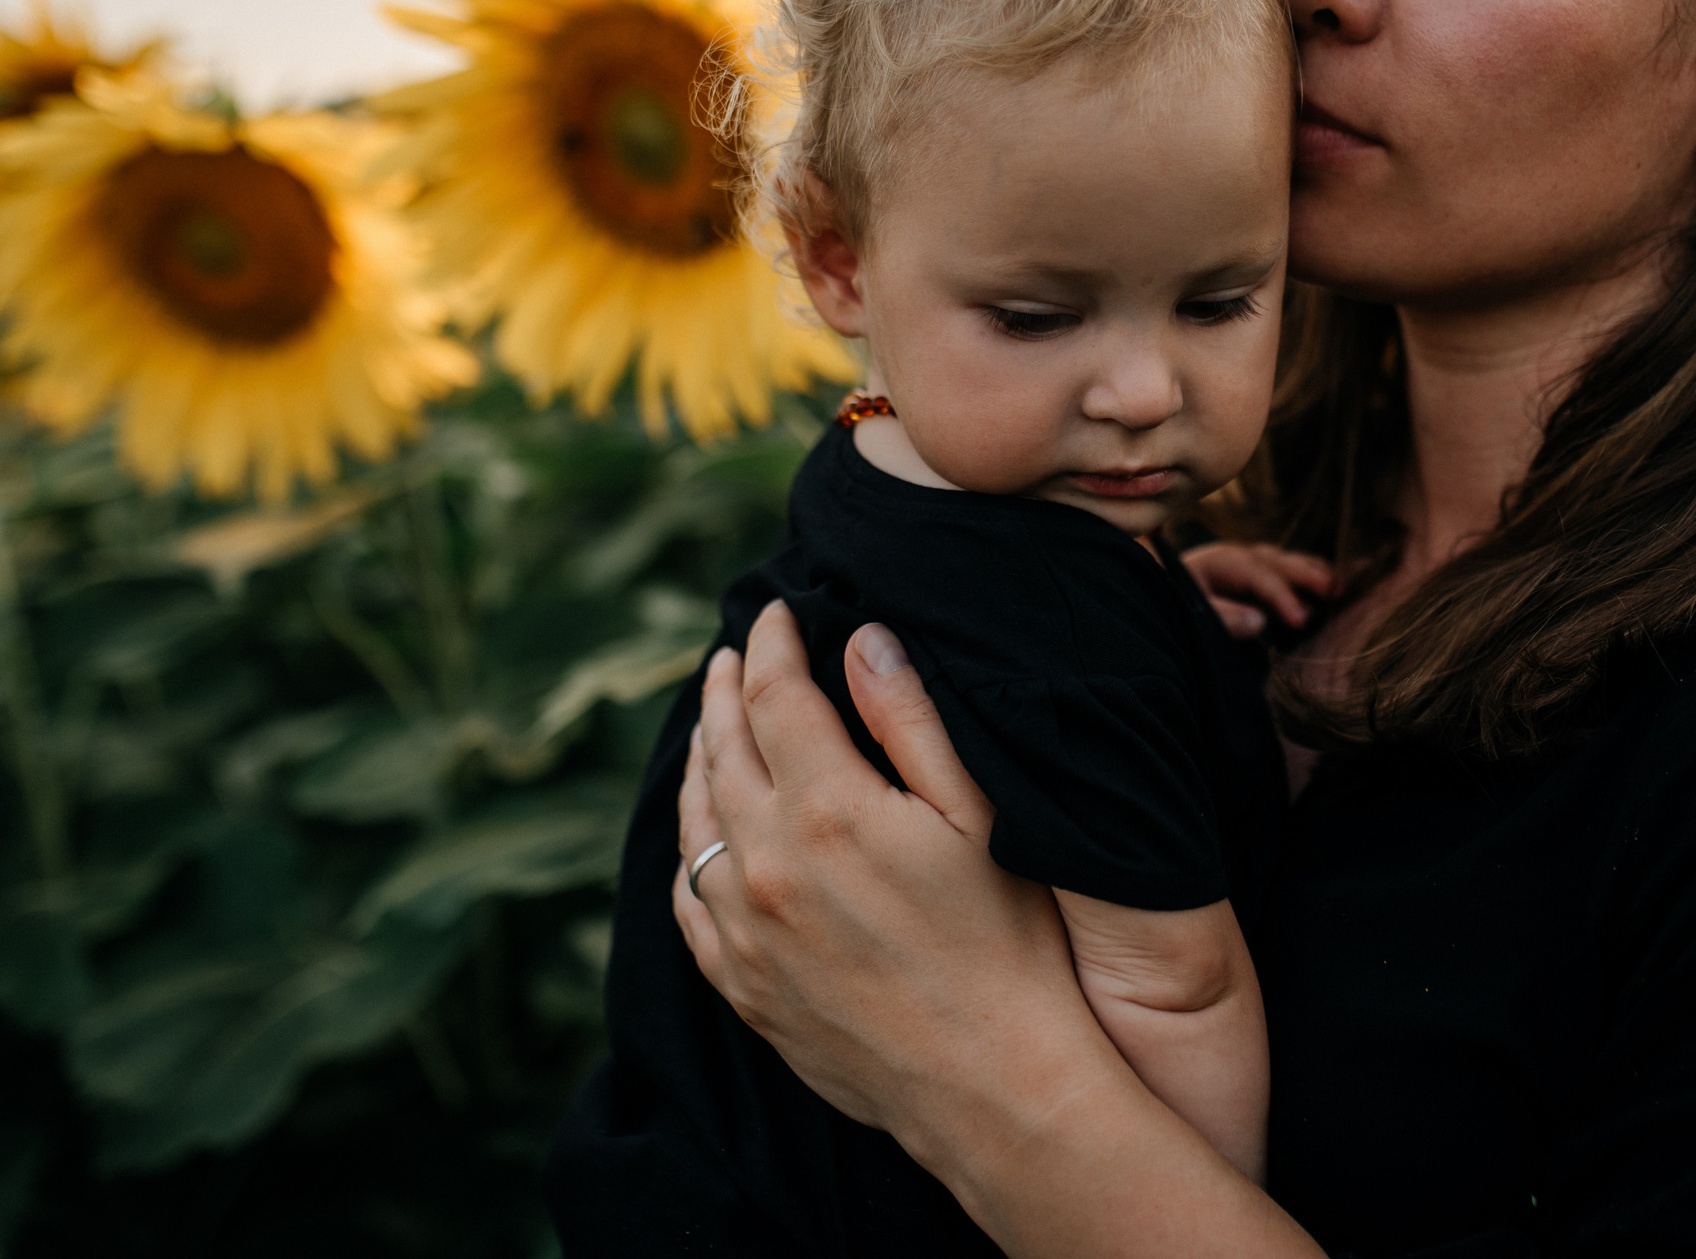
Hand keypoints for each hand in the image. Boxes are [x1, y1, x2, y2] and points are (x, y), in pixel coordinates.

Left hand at [673, 603, 1326, 1257]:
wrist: (992, 1083)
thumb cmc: (1009, 942)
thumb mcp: (978, 816)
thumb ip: (911, 721)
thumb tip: (861, 638)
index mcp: (828, 810)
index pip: (773, 696)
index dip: (770, 644)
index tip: (776, 612)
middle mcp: (766, 865)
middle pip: (721, 748)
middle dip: (724, 687)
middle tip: (730, 652)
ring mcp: (743, 930)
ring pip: (693, 819)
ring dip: (698, 758)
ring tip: (710, 724)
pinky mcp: (740, 984)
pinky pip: (685, 896)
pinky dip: (688, 846)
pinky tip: (703, 831)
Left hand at [1183, 542, 1337, 640]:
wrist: (1158, 587)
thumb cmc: (1172, 601)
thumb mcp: (1190, 610)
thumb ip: (1223, 616)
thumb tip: (1259, 623)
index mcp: (1221, 561)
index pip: (1258, 575)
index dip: (1282, 596)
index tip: (1302, 619)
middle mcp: (1240, 554)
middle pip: (1279, 562)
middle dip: (1308, 576)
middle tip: (1336, 593)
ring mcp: (1251, 560)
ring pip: (1287, 561)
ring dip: (1314, 572)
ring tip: (1340, 588)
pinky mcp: (1258, 572)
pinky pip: (1288, 570)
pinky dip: (1311, 575)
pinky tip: (1332, 584)